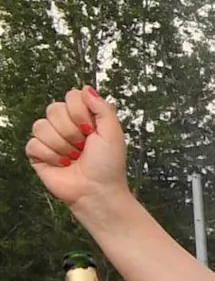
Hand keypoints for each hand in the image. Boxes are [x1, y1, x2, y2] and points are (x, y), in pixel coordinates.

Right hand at [27, 87, 128, 206]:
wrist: (98, 191)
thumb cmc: (108, 165)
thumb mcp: (113, 133)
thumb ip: (102, 108)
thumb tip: (86, 88)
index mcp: (83, 117)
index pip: (71, 96)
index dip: (80, 112)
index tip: (91, 129)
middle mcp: (65, 124)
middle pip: (53, 109)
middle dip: (71, 131)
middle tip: (83, 146)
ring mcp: (49, 138)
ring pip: (41, 126)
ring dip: (62, 145)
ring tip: (74, 157)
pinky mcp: (37, 153)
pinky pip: (34, 143)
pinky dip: (51, 156)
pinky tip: (62, 164)